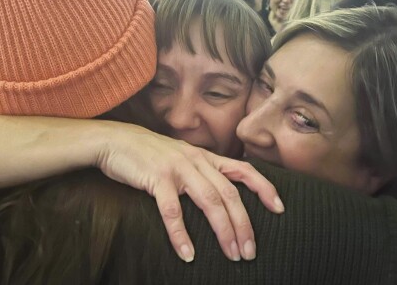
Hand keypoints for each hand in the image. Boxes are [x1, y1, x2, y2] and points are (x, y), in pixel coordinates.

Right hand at [94, 122, 283, 262]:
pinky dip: (181, 234)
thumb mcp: (182, 157)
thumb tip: (220, 195)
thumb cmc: (150, 154)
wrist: (117, 141)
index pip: (244, 170)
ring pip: (209, 201)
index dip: (264, 188)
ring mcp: (177, 168)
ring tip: (232, 255)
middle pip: (229, 194)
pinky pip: (172, 210)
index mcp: (205, 157)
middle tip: (250, 251)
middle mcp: (196, 160)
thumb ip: (201, 171)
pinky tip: (187, 254)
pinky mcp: (157, 178)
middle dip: (243, 225)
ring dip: (223, 231)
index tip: (280, 209)